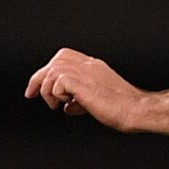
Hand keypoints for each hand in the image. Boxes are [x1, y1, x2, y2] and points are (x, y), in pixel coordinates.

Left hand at [25, 48, 145, 131]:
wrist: (136, 110)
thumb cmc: (124, 108)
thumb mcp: (97, 101)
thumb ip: (80, 100)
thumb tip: (68, 107)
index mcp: (95, 67)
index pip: (65, 58)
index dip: (48, 70)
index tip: (37, 87)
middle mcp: (90, 66)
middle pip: (56, 60)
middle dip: (39, 77)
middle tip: (32, 94)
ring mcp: (87, 72)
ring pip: (53, 70)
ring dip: (48, 90)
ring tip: (56, 104)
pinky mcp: (84, 84)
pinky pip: (58, 82)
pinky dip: (57, 94)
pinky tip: (68, 103)